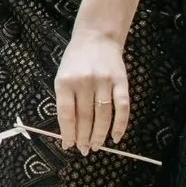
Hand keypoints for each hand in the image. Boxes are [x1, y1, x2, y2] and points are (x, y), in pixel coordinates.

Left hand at [55, 31, 130, 154]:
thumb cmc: (76, 59)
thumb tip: (70, 128)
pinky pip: (122, 108)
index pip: (66, 114)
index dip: (68, 132)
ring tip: (96, 146)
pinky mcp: (121, 82)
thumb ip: (66, 98)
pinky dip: (120, 125)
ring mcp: (104, 82)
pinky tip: (116, 137)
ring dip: (100, 135)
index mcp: (65, 82)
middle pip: (85, 117)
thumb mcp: (63, 75)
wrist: (96, 37)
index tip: (68, 145)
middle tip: (85, 149)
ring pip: (103, 116)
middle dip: (84, 137)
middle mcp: (84, 82)